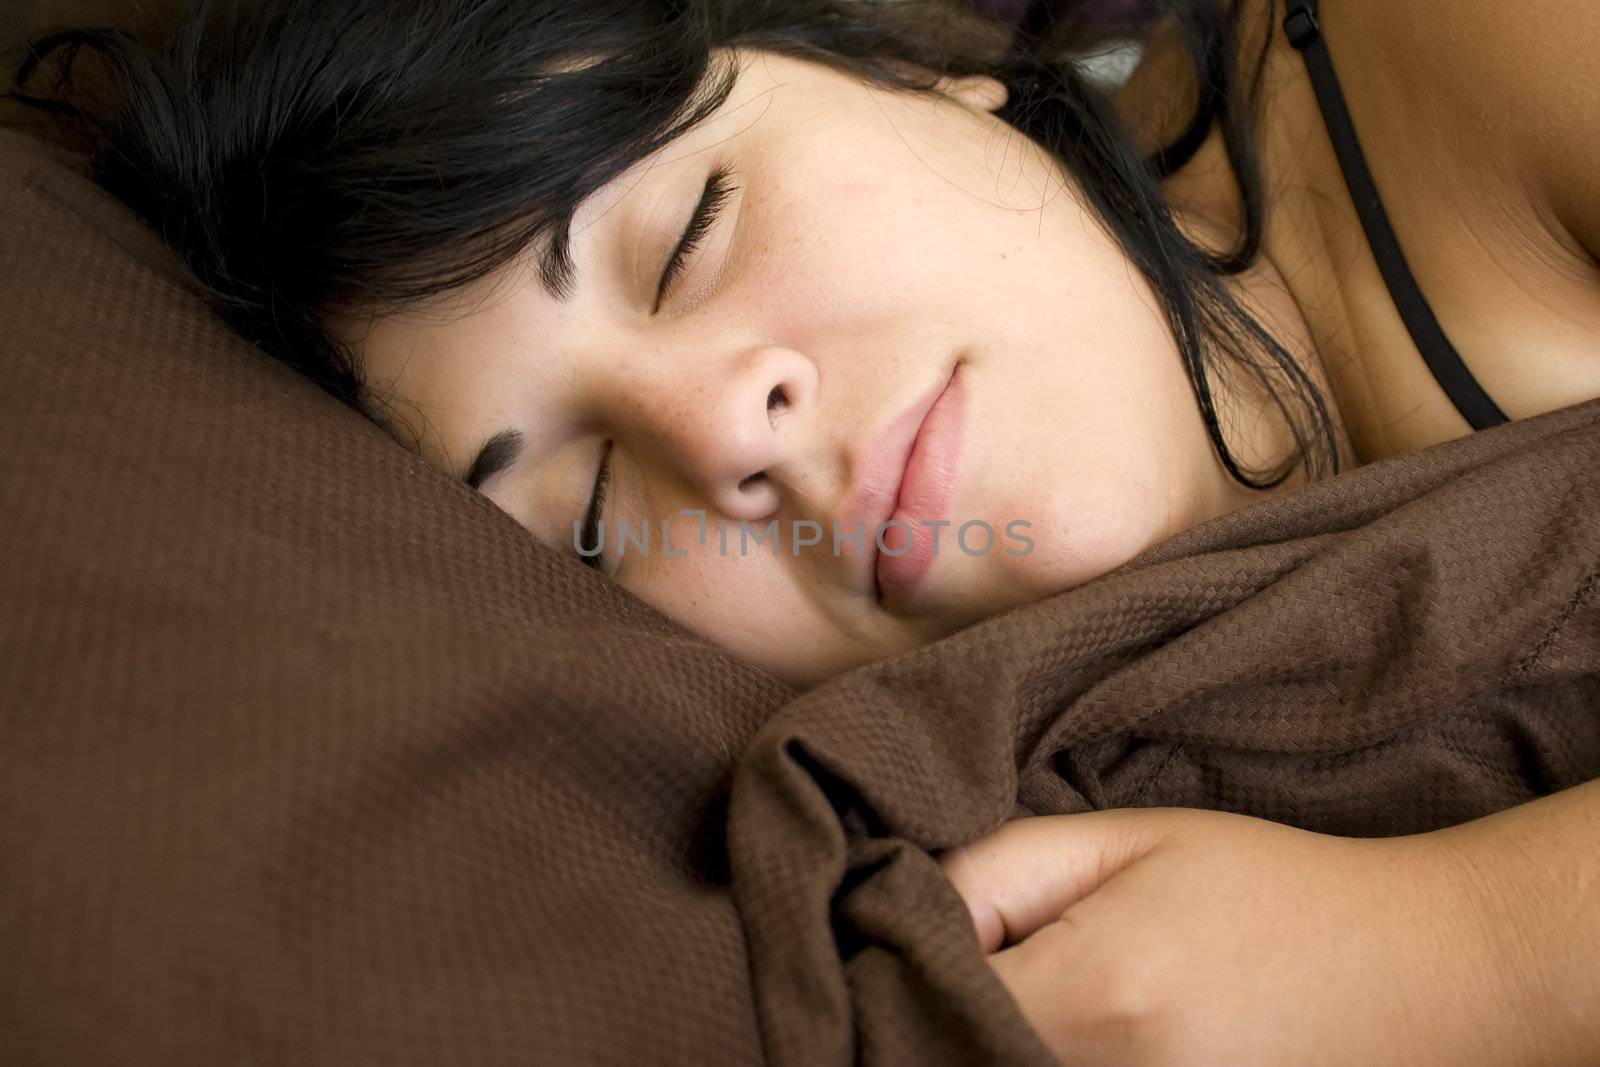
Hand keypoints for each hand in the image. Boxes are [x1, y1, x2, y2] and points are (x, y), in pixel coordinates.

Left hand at [937, 808, 1534, 1066]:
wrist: (1413, 973)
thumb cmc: (1265, 890)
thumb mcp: (1126, 841)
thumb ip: (995, 870)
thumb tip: (901, 907)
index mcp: (1094, 998)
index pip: (923, 995)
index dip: (904, 954)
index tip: (923, 919)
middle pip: (951, 1056)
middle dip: (935, 1004)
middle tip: (974, 953)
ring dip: (984, 1038)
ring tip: (1037, 982)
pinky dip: (1035, 1060)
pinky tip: (1072, 1028)